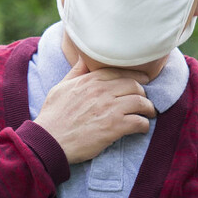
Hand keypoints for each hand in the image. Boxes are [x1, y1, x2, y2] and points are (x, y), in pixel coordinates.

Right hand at [34, 59, 156, 163]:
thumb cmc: (53, 116)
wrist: (49, 140)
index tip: (144, 80)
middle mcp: (102, 91)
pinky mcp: (114, 127)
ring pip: (141, 102)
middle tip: (145, 100)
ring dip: (148, 108)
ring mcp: (110, 109)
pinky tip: (142, 128)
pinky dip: (144, 125)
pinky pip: (139, 122)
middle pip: (135, 85)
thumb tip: (84, 57)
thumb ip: (76, 72)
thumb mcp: (61, 88)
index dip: (136, 76)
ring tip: (149, 113)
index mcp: (90, 81)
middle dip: (143, 92)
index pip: (120, 72)